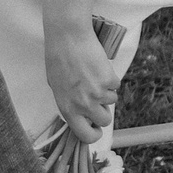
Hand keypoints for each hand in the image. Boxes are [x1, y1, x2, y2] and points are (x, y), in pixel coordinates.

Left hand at [42, 0, 118, 147]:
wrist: (68, 36)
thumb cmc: (58, 57)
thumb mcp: (57, 86)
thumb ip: (69, 102)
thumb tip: (81, 112)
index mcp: (67, 109)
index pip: (85, 136)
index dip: (93, 134)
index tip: (96, 128)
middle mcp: (83, 105)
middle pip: (104, 121)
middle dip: (104, 111)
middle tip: (98, 98)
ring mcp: (98, 93)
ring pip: (112, 101)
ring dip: (106, 91)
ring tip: (94, 75)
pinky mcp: (109, 80)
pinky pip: (115, 85)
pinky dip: (110, 77)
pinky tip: (98, 66)